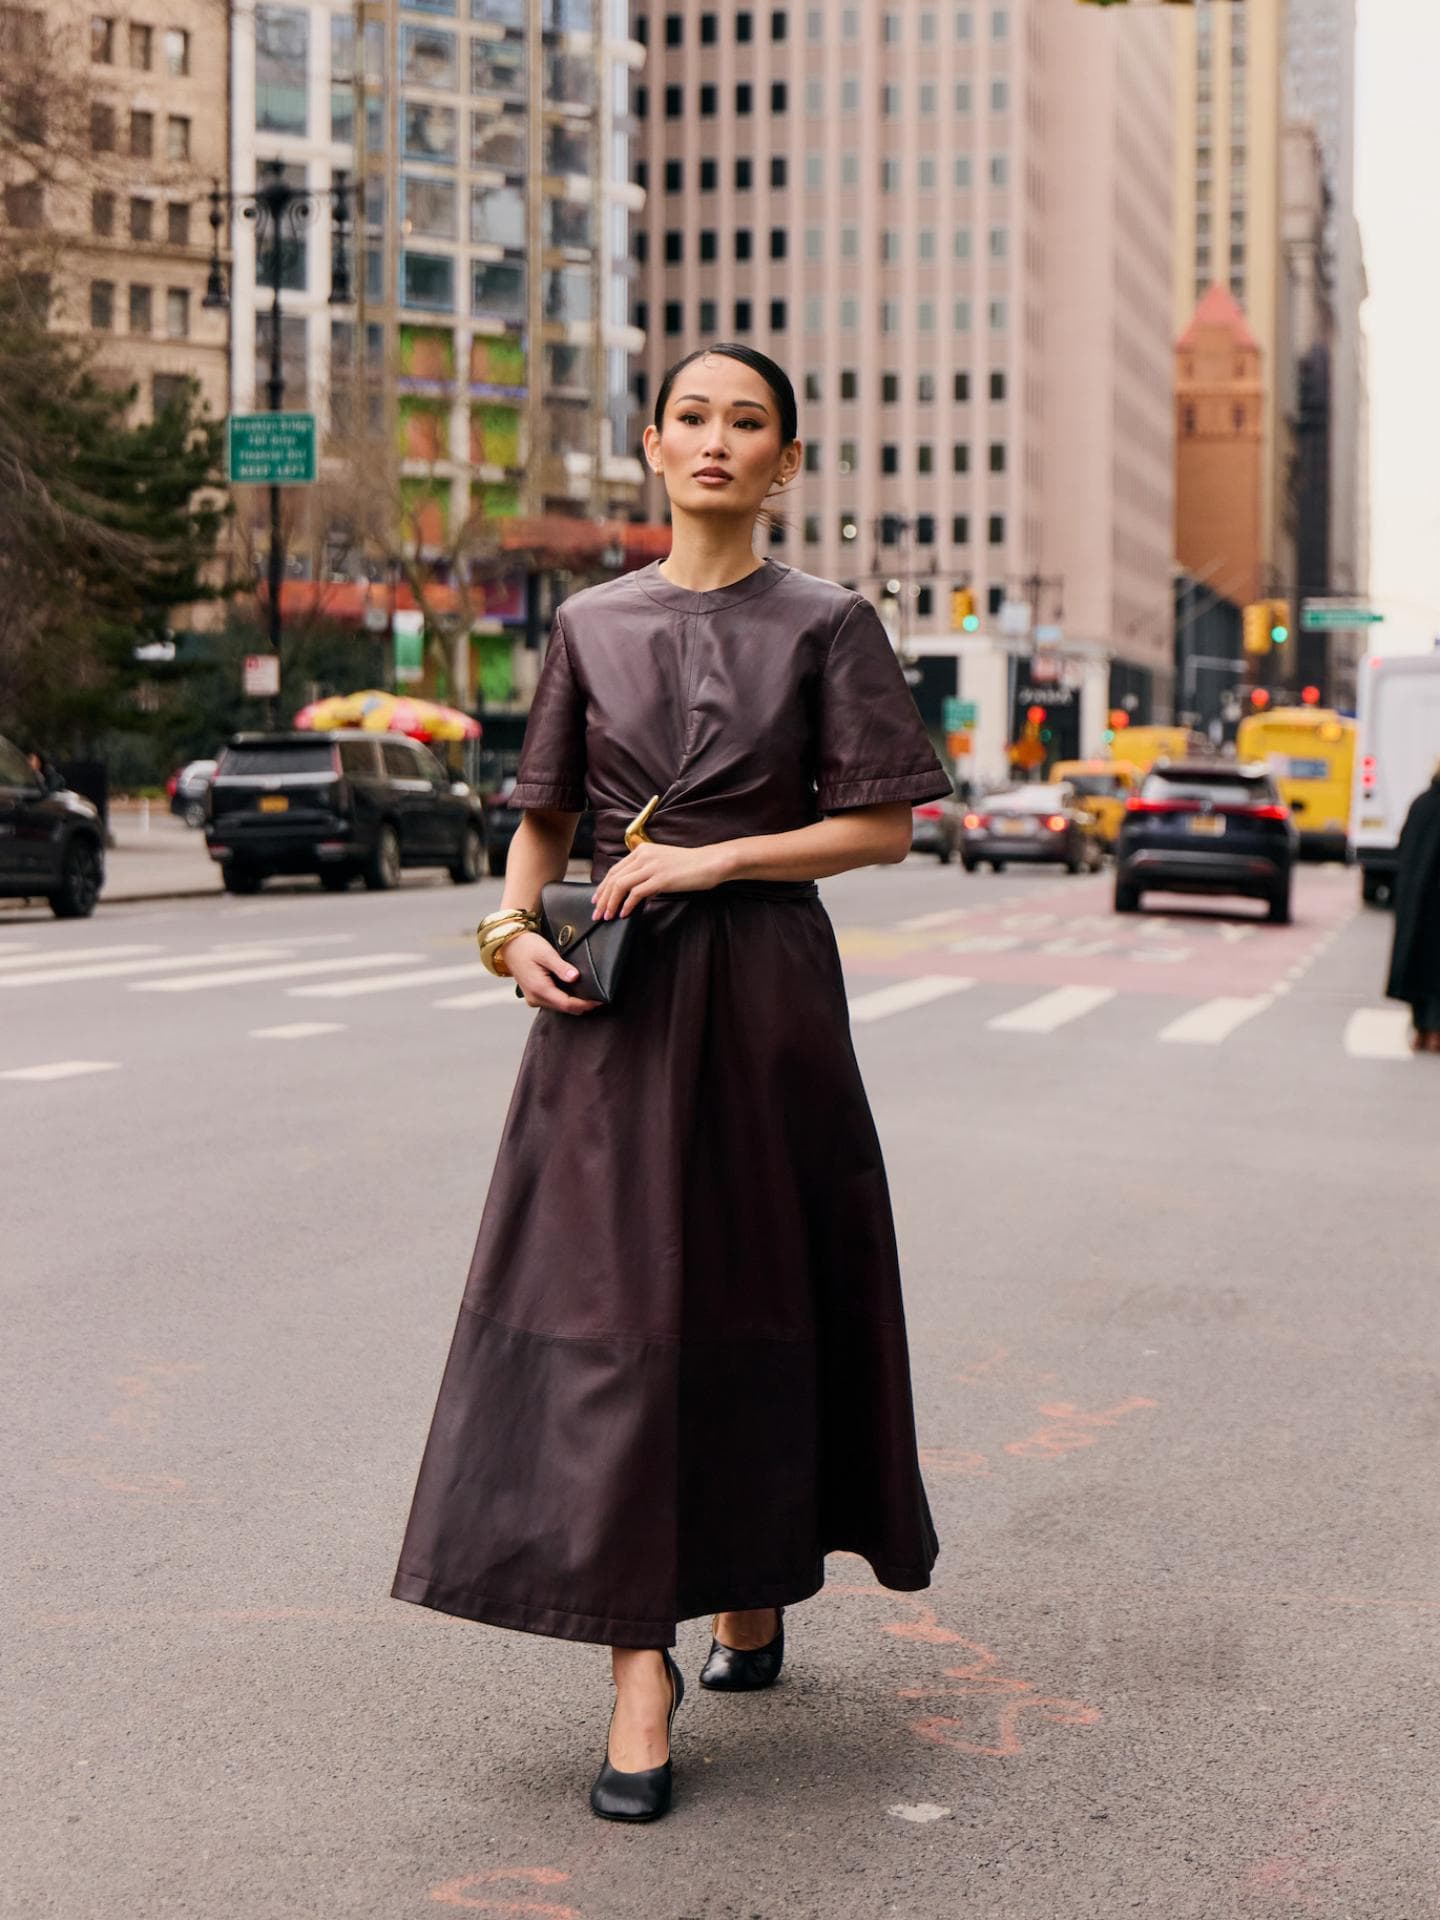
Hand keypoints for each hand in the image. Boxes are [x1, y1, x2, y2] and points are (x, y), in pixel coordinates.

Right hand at [502, 931, 598, 1014]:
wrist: (509, 943)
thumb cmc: (527, 946)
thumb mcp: (546, 953)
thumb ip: (561, 967)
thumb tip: (575, 977)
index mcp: (540, 989)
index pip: (568, 1004)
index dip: (586, 1004)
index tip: (600, 1000)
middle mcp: (536, 998)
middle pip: (565, 1008)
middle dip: (582, 1004)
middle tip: (599, 996)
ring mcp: (533, 998)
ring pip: (559, 1007)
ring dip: (574, 1002)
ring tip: (589, 993)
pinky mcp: (533, 995)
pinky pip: (553, 1002)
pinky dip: (564, 998)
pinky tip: (573, 990)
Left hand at [591, 840, 734, 919]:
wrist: (710, 862)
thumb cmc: (690, 866)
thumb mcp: (663, 864)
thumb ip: (647, 874)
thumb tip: (635, 895)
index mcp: (642, 850)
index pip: (615, 870)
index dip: (603, 887)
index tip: (597, 900)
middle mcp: (644, 856)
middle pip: (614, 878)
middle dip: (602, 898)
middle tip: (597, 913)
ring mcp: (652, 867)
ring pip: (621, 886)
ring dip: (611, 904)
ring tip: (607, 916)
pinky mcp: (660, 878)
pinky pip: (636, 893)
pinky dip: (627, 905)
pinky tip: (624, 914)